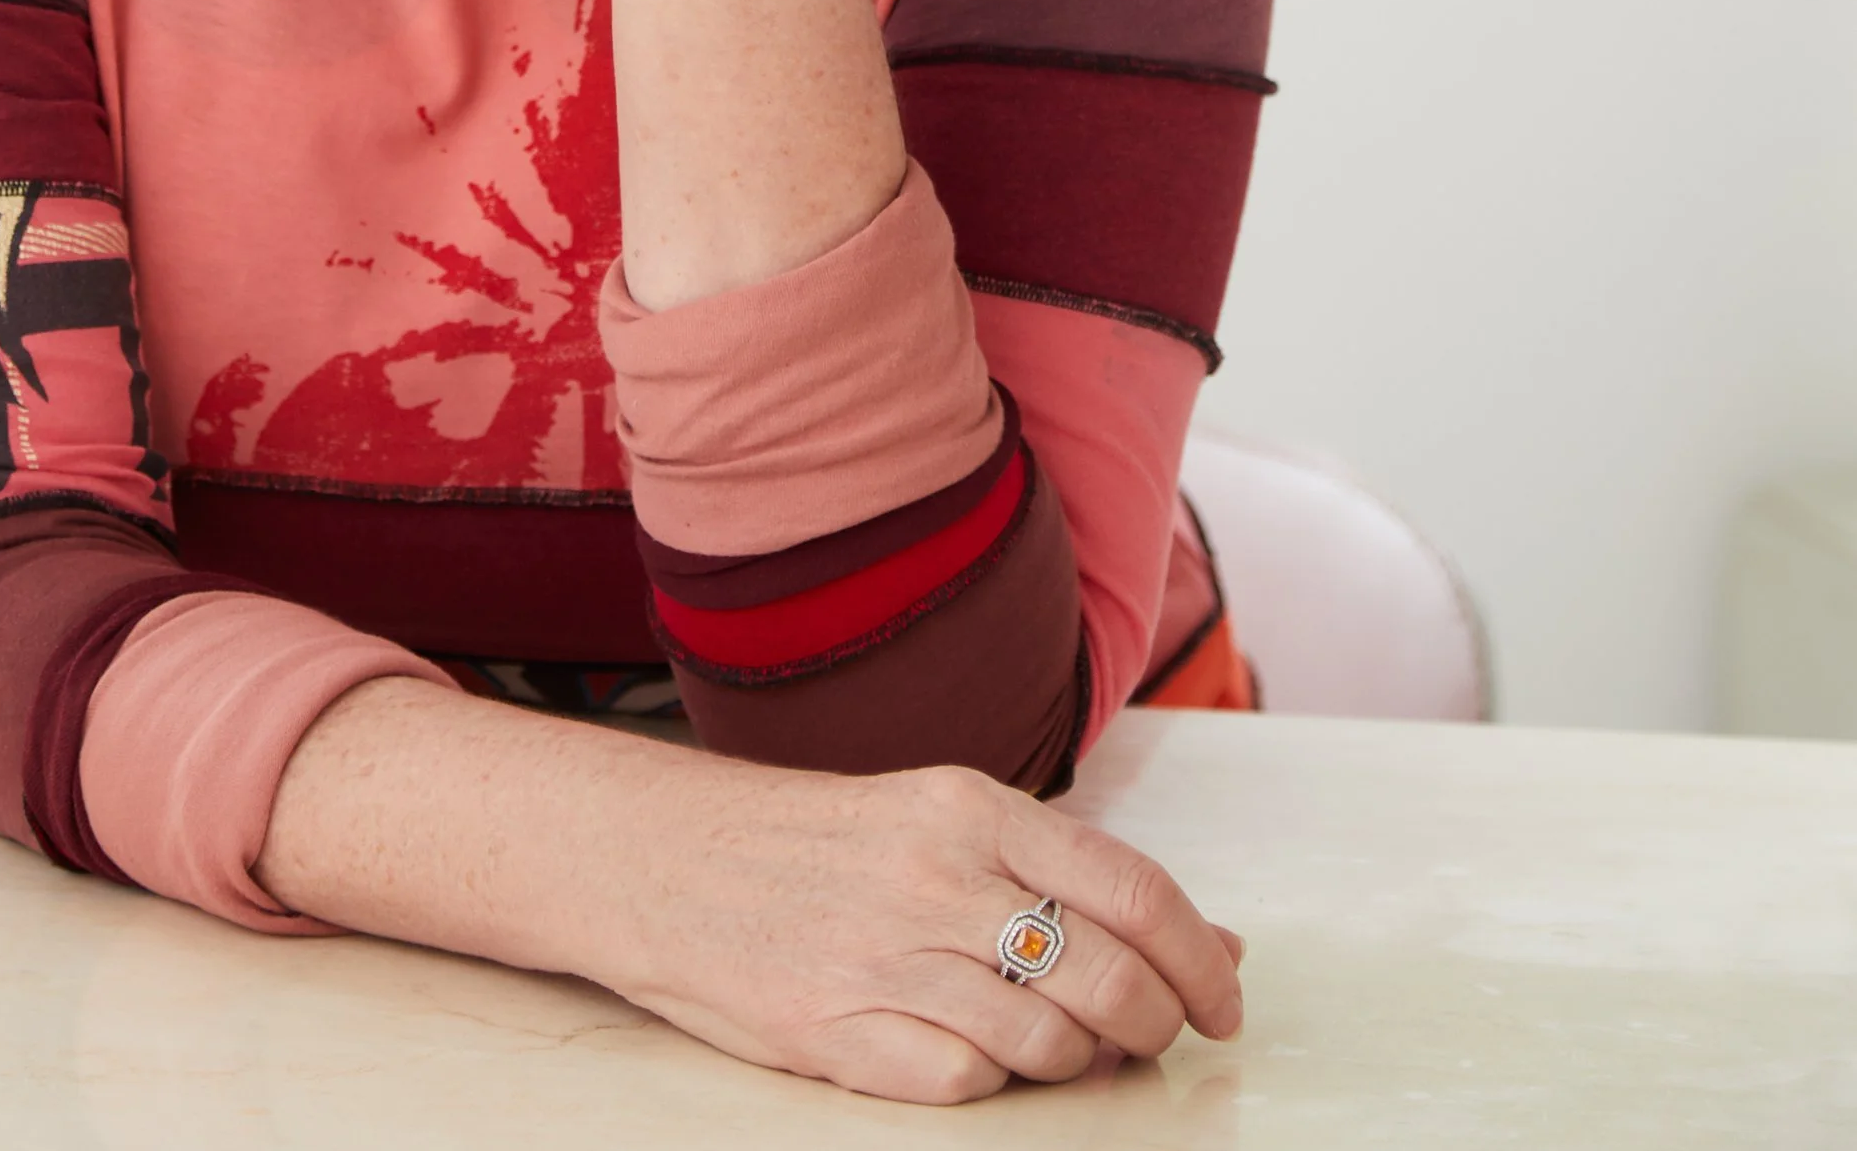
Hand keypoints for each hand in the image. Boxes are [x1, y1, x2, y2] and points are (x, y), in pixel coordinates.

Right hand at [619, 752, 1247, 1104]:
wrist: (667, 860)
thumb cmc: (822, 842)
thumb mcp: (942, 820)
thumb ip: (1068, 876)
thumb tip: (1215, 945)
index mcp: (969, 807)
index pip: (1133, 887)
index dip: (1202, 957)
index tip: (1226, 1000)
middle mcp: (935, 876)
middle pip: (1108, 978)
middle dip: (1155, 1026)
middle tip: (1154, 1039)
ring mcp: (886, 958)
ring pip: (1049, 1045)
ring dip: (1075, 1063)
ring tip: (1056, 1044)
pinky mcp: (840, 1035)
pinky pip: (967, 1086)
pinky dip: (990, 1085)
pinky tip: (970, 1053)